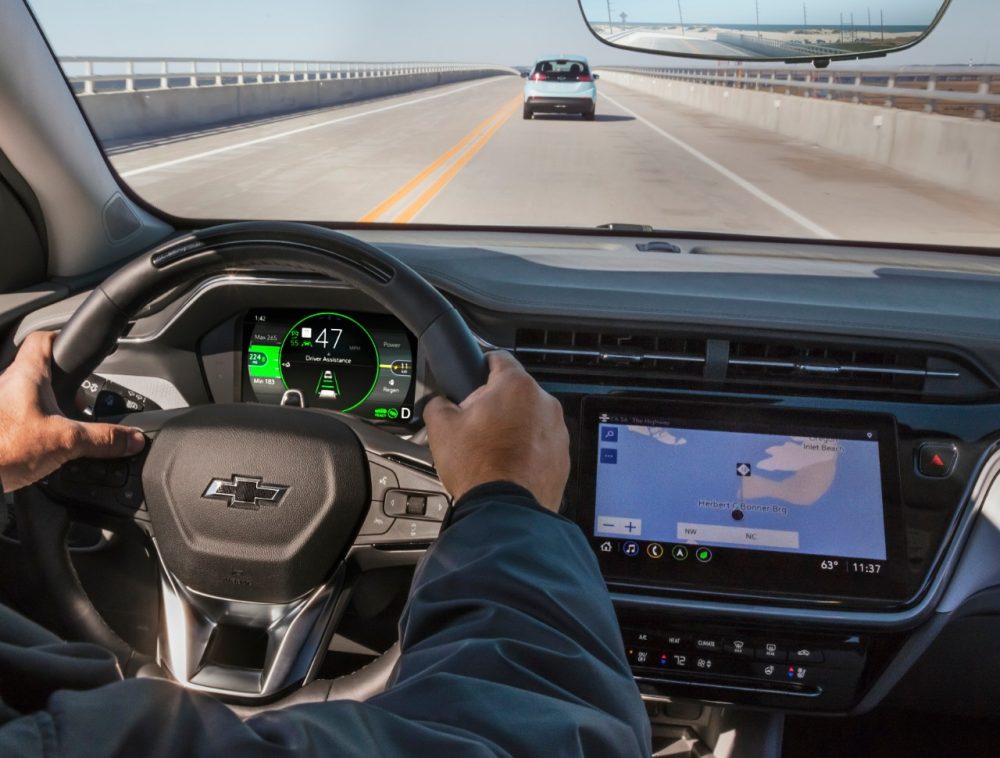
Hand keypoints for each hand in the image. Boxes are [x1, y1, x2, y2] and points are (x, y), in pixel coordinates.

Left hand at [0, 332, 145, 491]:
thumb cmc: (3, 448)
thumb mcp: (66, 441)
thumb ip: (104, 439)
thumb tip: (131, 438)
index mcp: (27, 375)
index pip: (44, 339)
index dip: (64, 339)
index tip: (79, 349)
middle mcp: (9, 384)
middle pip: (41, 371)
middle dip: (64, 386)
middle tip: (80, 402)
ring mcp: (2, 406)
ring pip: (31, 395)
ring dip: (50, 407)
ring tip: (66, 426)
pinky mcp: (0, 425)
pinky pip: (22, 417)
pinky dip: (38, 425)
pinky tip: (46, 444)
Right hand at [424, 351, 568, 510]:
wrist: (505, 510)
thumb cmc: (479, 468)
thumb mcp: (441, 428)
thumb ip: (439, 404)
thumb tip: (441, 404)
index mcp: (515, 386)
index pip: (499, 358)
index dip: (482, 365)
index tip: (477, 374)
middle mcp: (544, 403)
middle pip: (515, 392)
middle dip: (496, 404)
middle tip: (475, 426)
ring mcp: (557, 430)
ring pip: (531, 418)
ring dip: (514, 427)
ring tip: (491, 451)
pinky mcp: (563, 456)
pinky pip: (542, 443)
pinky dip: (528, 450)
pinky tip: (508, 465)